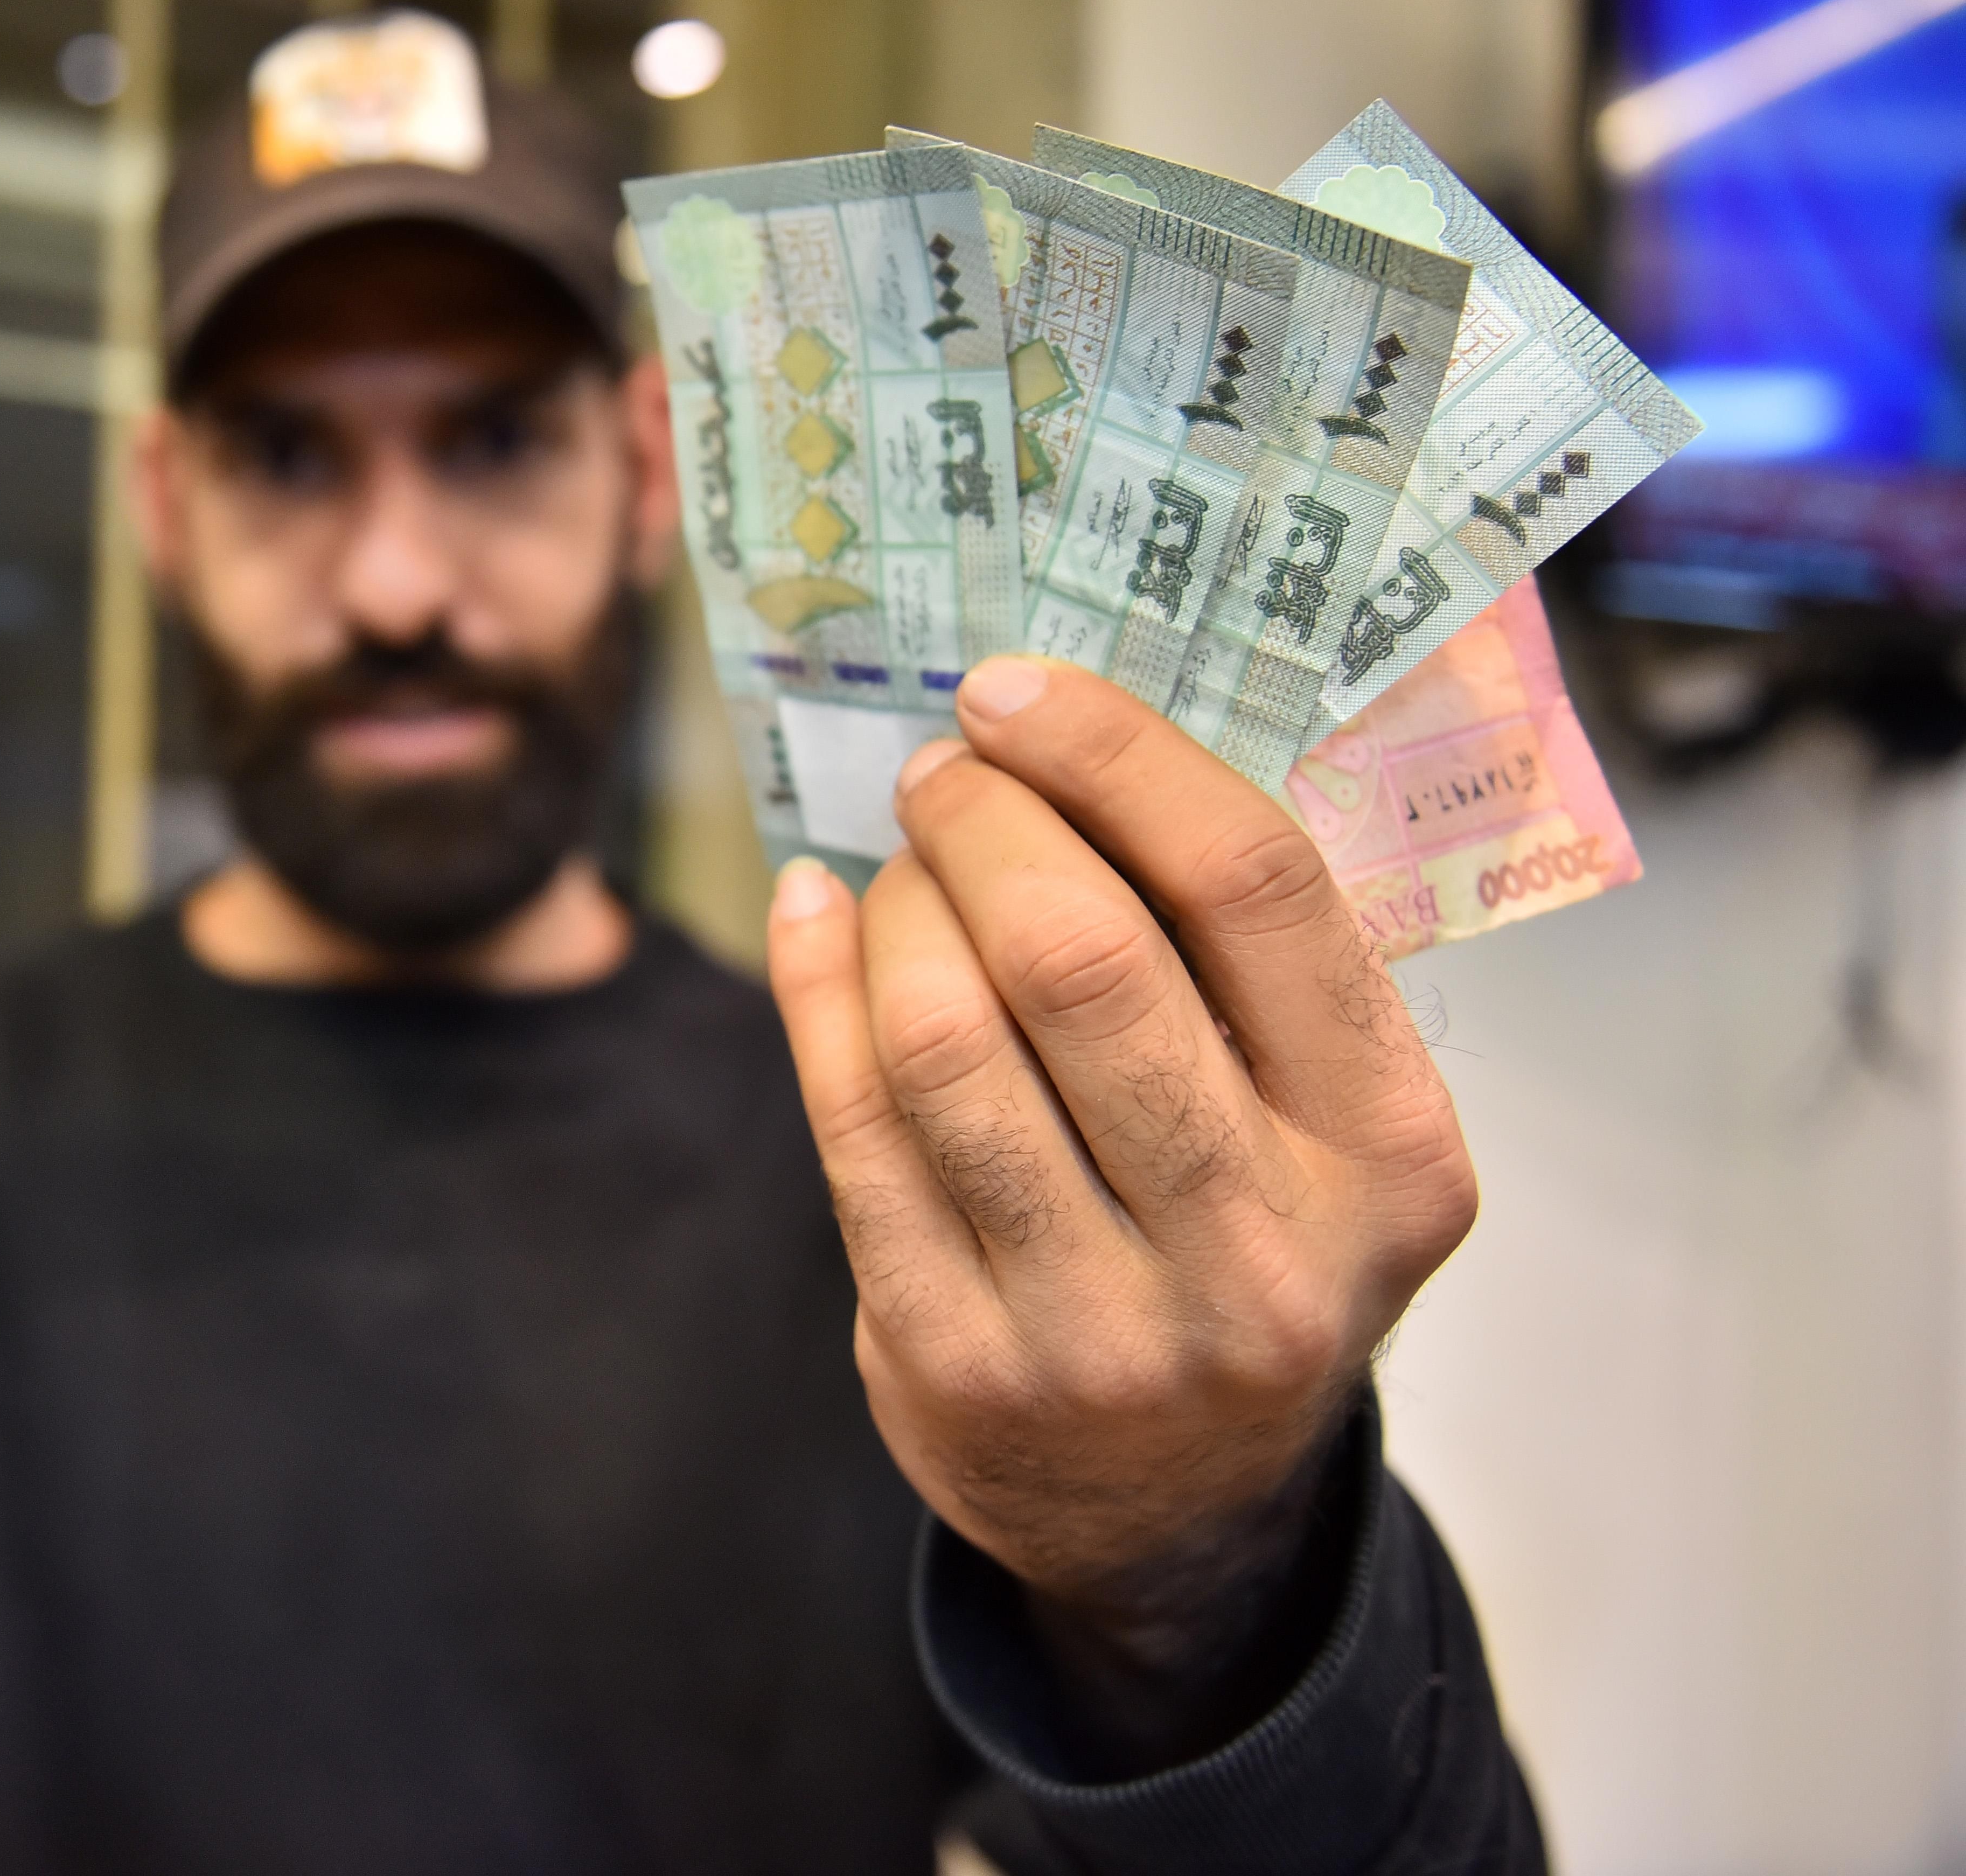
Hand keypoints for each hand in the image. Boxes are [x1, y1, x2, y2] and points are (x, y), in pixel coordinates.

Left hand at [767, 656, 1474, 1762]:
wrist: (1174, 1509)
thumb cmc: (1243, 1241)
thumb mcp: (1320, 1123)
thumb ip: (1245, 961)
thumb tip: (1071, 738)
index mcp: (1390, 1154)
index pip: (1254, 888)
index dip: (1116, 757)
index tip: (1014, 690)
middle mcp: (1265, 1252)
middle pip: (1084, 957)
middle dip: (984, 823)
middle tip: (938, 771)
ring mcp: (1104, 1327)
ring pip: (947, 1040)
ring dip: (896, 906)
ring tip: (896, 864)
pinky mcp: (956, 1362)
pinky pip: (851, 1126)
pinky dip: (814, 985)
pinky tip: (810, 914)